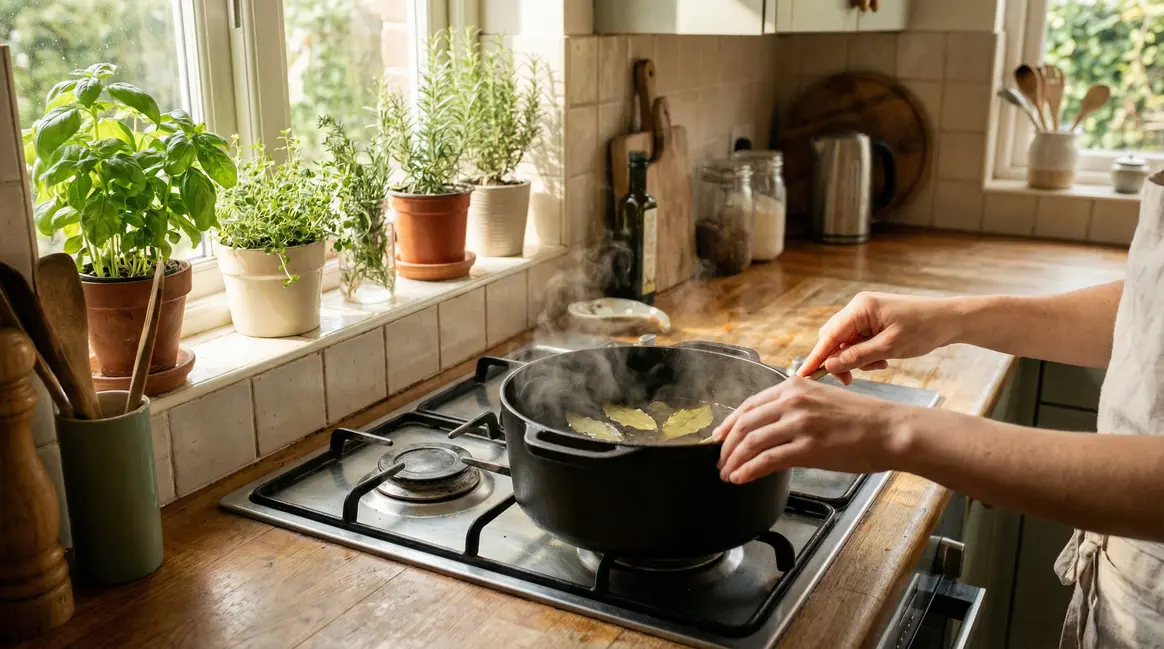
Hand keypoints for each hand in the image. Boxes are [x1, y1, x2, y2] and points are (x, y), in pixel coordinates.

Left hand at [712, 377, 909, 483]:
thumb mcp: (822, 400)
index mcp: (795, 387)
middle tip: (720, 460)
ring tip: (728, 473)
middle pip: (744, 424)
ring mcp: (800, 424)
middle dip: (726, 446)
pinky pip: (766, 460)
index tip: (720, 437)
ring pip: (751, 442)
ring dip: (733, 461)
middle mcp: (793, 401)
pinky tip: (740, 478)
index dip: (729, 424)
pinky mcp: (808, 448)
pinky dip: (748, 470)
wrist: (891, 431)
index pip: (749, 405)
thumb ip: (795, 406)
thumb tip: (770, 426)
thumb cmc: (863, 419)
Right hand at [798, 292, 963, 384]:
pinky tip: (883, 359)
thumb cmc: (924, 329)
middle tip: (850, 379)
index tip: (804, 375)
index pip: (829, 335)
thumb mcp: (890, 347)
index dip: (816, 356)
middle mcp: (859, 308)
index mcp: (860, 308)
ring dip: (856, 358)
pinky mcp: (874, 322)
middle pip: (834, 338)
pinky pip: (859, 341)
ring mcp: (866, 314)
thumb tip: (830, 366)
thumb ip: (858, 356)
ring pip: (846, 342)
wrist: (950, 321)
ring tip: (880, 364)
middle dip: (839, 360)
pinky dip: (866, 354)